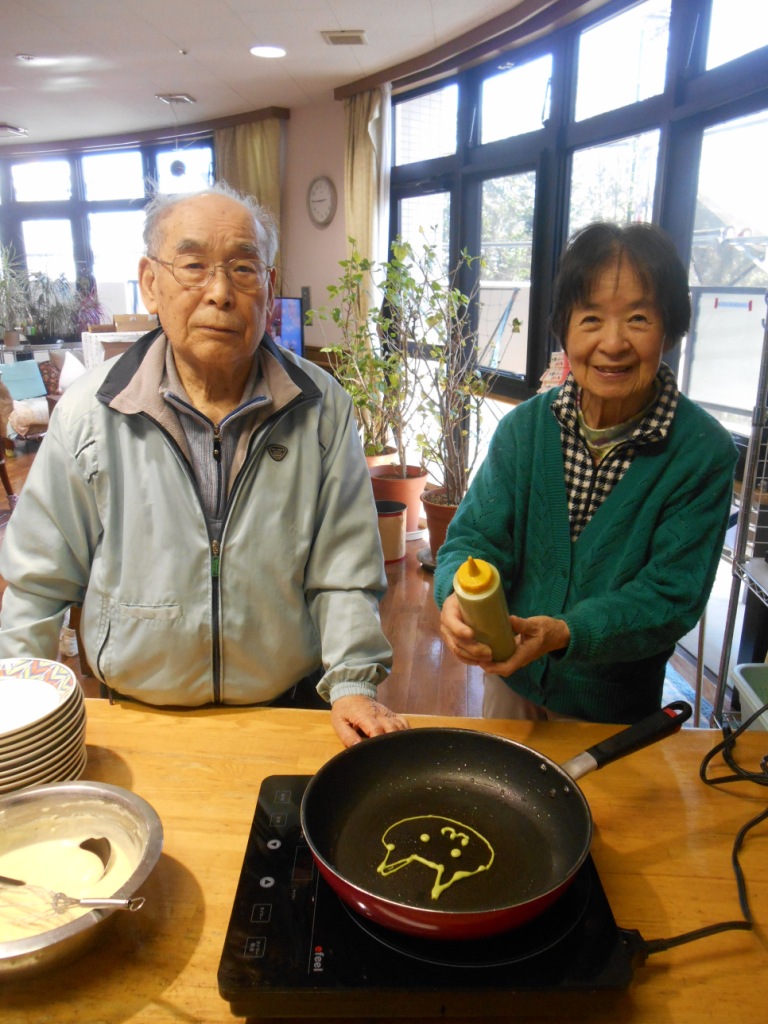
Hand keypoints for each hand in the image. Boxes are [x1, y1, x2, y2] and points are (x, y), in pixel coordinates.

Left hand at [330, 695, 409, 746]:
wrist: (352, 692)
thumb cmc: (344, 711)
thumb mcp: (339, 723)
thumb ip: (348, 736)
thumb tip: (357, 748)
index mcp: (364, 716)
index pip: (376, 729)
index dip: (378, 741)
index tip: (378, 753)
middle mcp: (379, 714)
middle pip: (392, 729)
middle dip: (391, 743)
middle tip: (388, 756)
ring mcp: (387, 713)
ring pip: (399, 726)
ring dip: (399, 739)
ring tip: (396, 751)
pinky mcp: (392, 714)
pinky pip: (403, 722)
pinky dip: (405, 732)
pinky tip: (403, 742)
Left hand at [441, 594, 568, 674]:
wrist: (559, 633)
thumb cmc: (548, 630)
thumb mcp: (536, 625)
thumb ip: (523, 624)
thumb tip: (509, 619)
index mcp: (524, 655)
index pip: (507, 668)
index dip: (493, 667)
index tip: (481, 661)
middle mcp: (520, 658)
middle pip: (502, 668)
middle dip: (488, 665)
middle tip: (473, 654)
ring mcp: (519, 656)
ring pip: (502, 663)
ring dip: (490, 661)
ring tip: (476, 651)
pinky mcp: (518, 651)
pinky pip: (504, 657)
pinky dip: (495, 655)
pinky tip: (486, 645)